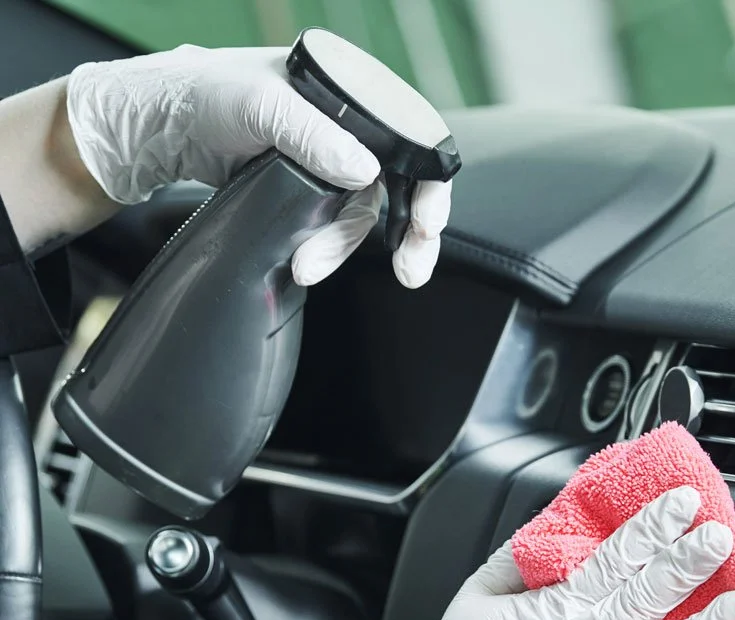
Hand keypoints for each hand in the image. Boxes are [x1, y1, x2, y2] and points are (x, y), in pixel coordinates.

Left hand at [65, 44, 450, 287]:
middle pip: (400, 185)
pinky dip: (326, 249)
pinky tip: (306, 261)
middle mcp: (349, 126)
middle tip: (410, 271)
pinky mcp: (309, 191)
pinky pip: (333, 225)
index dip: (430, 184)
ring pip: (363, 215)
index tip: (427, 224)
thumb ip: (315, 135)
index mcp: (350, 92)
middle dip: (410, 233)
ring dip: (344, 247)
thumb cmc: (207, 92)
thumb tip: (365, 174)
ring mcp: (329, 161)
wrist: (161, 124)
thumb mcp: (261, 104)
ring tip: (309, 267)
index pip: (413, 138)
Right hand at [346, 486, 734, 619]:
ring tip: (734, 607)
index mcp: (554, 612)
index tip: (682, 504)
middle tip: (719, 537)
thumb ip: (514, 562)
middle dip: (685, 564)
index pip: (613, 560)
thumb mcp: (473, 599)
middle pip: (643, 600)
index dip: (651, 529)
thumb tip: (550, 533)